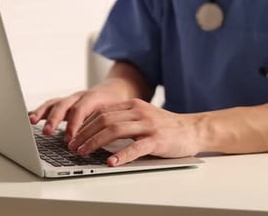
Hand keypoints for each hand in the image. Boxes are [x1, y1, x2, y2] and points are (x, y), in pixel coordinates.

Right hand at [28, 82, 126, 141]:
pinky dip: (41, 111)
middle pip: (64, 105)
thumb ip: (108, 124)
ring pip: (55, 103)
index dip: (74, 125)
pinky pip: (51, 105)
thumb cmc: (118, 103)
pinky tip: (31, 118)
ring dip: (43, 113)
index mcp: (95, 98)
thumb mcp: (117, 113)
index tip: (70, 139)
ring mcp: (72, 99)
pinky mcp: (66, 103)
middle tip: (47, 132)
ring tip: (33, 122)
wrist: (117, 88)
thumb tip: (103, 140)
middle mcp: (80, 97)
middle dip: (54, 119)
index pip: (81, 110)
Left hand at [67, 98, 200, 166]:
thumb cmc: (168, 126)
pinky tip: (110, 162)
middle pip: (104, 119)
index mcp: (134, 105)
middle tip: (72, 146)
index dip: (84, 124)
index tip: (73, 135)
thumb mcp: (145, 116)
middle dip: (84, 133)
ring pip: (115, 130)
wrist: (194, 129)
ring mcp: (148, 125)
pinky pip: (135, 147)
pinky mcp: (157, 140)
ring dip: (95, 142)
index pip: (103, 111)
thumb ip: (125, 119)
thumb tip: (99, 130)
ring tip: (83, 152)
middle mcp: (139, 112)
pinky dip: (121, 155)